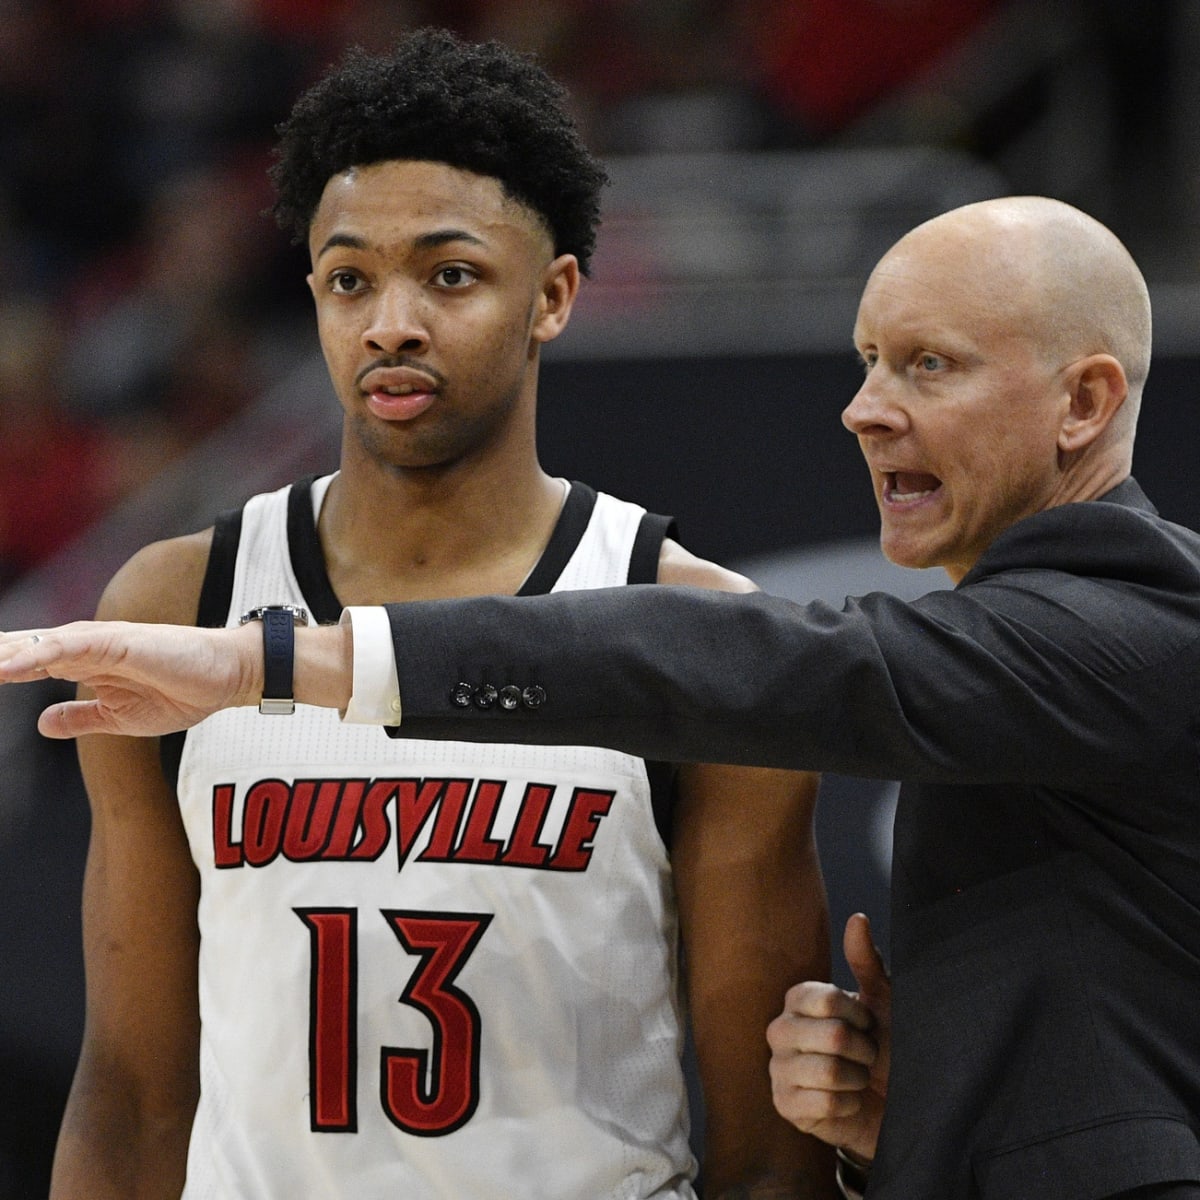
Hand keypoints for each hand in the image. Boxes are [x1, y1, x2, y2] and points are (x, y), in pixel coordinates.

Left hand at [0, 621, 259, 737]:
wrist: (228, 678)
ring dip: (1, 656)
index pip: (23, 661)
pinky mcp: (120, 642)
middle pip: (18, 648)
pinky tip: (12, 665)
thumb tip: (43, 723)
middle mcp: (83, 646)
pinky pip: (72, 646)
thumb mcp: (121, 717)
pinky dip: (39, 653)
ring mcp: (100, 641)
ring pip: (35, 645)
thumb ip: (82, 716)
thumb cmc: (183, 691)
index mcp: (82, 662)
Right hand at [766, 912, 890, 1162]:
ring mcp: (779, 1070)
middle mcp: (780, 1031)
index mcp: (798, 1001)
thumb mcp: (882, 1002)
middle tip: (866, 1055)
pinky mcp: (786, 1107)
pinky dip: (848, 1105)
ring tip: (857, 1078)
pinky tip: (848, 1101)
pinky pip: (823, 1104)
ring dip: (857, 1078)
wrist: (892, 1103)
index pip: (823, 998)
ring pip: (827, 1071)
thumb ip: (867, 962)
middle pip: (831, 1036)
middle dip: (864, 1050)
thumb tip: (858, 919)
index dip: (857, 1014)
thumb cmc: (886, 1047)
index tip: (868, 1023)